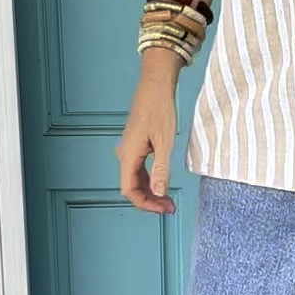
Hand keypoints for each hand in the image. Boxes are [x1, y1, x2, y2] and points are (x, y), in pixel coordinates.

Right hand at [116, 72, 177, 212]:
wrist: (155, 84)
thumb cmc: (159, 108)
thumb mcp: (165, 142)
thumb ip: (161, 170)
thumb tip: (158, 192)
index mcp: (129, 154)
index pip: (129, 190)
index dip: (145, 204)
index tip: (162, 209)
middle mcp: (125, 153)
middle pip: (131, 186)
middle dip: (150, 200)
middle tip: (169, 206)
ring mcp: (129, 148)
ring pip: (135, 178)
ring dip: (150, 190)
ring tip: (168, 198)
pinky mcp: (135, 143)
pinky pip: (138, 167)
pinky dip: (149, 178)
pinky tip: (162, 180)